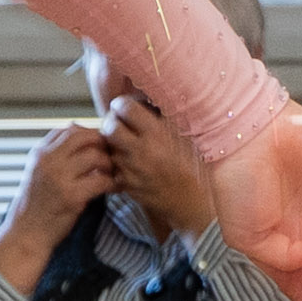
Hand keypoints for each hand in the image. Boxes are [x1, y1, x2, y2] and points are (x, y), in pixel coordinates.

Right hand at [0, 127, 121, 288]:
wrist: (26, 235)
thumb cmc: (35, 206)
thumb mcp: (37, 172)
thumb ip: (54, 155)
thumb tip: (78, 135)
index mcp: (40, 153)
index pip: (69, 129)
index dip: (89, 134)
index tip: (98, 146)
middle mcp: (48, 161)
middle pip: (84, 136)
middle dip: (102, 143)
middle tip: (110, 156)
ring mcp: (59, 178)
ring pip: (95, 156)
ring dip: (109, 164)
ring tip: (111, 174)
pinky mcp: (72, 196)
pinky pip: (101, 180)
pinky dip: (112, 183)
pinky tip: (113, 188)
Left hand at [98, 98, 220, 239]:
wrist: (192, 201)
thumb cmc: (193, 165)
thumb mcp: (185, 135)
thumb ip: (165, 116)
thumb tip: (147, 99)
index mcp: (158, 134)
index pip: (125, 108)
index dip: (122, 104)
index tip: (125, 106)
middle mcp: (142, 151)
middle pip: (109, 127)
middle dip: (112, 122)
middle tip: (119, 122)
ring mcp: (132, 170)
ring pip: (109, 147)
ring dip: (113, 142)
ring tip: (125, 140)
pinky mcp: (127, 186)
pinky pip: (112, 167)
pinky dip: (116, 161)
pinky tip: (128, 159)